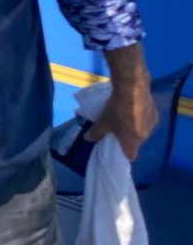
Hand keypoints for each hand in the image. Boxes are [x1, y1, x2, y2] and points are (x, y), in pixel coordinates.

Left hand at [85, 44, 157, 159]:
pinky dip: (142, 116)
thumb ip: (95, 132)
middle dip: (128, 136)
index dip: (123, 151)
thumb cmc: (117, 109)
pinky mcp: (156, 113)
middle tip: (118, 126)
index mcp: (133, 142)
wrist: (132, 88)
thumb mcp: (103, 121)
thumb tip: (87, 139)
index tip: (116, 145)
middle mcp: (145, 137)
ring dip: (136, 125)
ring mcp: (152, 125)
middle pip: (136, 142)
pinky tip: (135, 107)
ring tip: (126, 114)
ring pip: (143, 130)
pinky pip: (147, 119)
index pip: (131, 155)